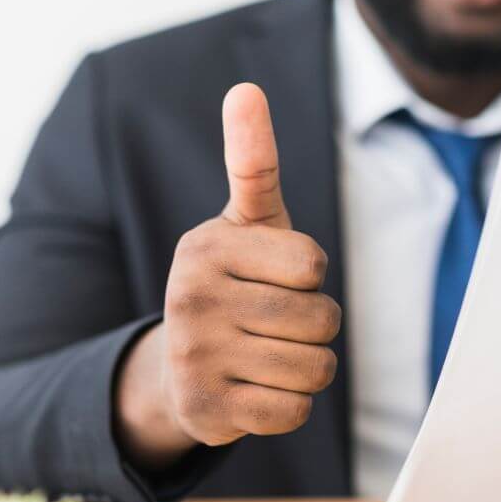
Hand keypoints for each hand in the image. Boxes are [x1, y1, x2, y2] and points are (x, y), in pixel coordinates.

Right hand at [114, 83, 340, 467]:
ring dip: (309, 368)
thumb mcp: (246, 223)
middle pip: (320, 320)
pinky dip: (289, 405)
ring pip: (315, 370)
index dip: (310, 277)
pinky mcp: (204, 410)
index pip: (313, 266)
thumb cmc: (235, 282)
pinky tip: (257, 390)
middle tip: (275, 323)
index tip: (279, 276)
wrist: (180, 366)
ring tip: (270, 355)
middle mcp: (192, 297)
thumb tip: (246, 89)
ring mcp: (195, 357)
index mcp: (208, 246)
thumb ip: (253, 162)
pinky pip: (293, 412)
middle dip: (315, 326)